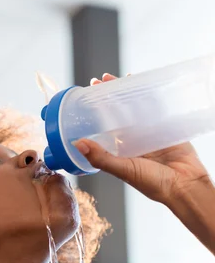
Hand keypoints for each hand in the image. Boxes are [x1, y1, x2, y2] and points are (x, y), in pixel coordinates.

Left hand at [73, 73, 213, 205]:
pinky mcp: (164, 127)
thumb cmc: (154, 184)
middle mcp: (132, 142)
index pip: (102, 131)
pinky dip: (147, 95)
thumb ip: (101, 158)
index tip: (84, 101)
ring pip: (134, 109)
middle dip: (107, 100)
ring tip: (113, 78)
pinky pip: (154, 108)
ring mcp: (148, 133)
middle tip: (96, 82)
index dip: (94, 117)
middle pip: (116, 116)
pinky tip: (140, 82)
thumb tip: (78, 144)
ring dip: (125, 94)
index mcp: (119, 154)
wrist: (185, 184)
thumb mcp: (124, 170)